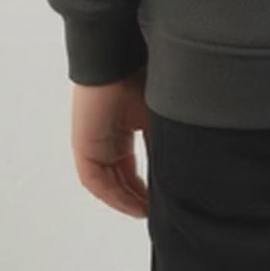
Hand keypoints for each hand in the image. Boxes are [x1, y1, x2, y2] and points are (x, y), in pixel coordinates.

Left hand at [70, 64, 150, 217]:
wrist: (121, 57)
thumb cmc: (144, 75)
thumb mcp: (161, 115)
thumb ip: (165, 142)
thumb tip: (185, 169)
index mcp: (125, 126)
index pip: (134, 166)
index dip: (148, 187)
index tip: (165, 200)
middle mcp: (108, 136)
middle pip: (121, 177)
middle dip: (138, 197)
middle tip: (157, 212)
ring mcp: (94, 142)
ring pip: (109, 182)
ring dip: (127, 200)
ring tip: (147, 212)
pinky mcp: (84, 145)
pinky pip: (96, 180)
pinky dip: (114, 195)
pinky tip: (132, 204)